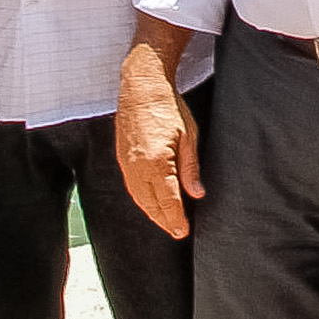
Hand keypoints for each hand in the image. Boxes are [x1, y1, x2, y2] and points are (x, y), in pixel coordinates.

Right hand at [117, 44, 203, 237]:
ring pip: (139, 199)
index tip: (184, 231)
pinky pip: (131, 187)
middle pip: (151, 205)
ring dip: (152, 213)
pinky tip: (151, 202)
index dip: (176, 219)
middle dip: (164, 221)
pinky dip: (142, 199)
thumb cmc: (168, 107)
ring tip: (166, 221)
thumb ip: (191, 168)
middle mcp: (137, 168)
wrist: (142, 87)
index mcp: (157, 164)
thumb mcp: (188, 137)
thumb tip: (197, 194)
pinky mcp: (122, 158)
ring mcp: (127, 164)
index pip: (168, 202)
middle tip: (177, 231)